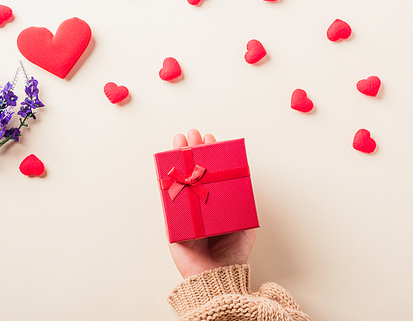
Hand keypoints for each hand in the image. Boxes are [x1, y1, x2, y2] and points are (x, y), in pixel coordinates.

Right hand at [168, 129, 257, 278]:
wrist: (218, 278)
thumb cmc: (232, 254)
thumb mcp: (245, 225)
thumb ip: (244, 205)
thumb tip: (244, 181)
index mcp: (214, 203)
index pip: (210, 174)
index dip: (210, 156)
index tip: (211, 140)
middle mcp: (198, 205)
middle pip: (193, 172)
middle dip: (192, 151)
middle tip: (192, 134)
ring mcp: (184, 213)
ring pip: (179, 181)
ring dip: (178, 160)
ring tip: (179, 142)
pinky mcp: (172, 224)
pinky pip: (168, 201)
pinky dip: (167, 183)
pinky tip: (168, 167)